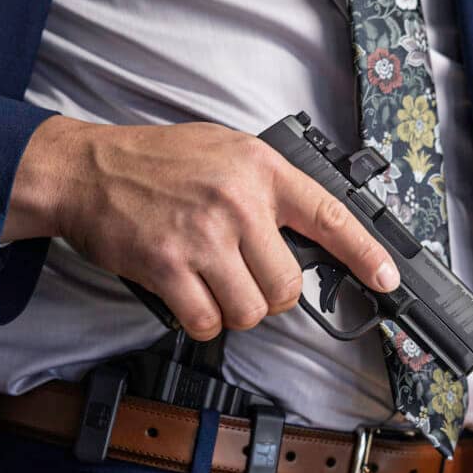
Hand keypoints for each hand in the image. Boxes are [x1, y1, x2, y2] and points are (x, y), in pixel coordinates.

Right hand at [4, 116, 398, 339]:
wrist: (85, 169)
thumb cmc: (158, 162)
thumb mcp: (227, 150)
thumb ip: (268, 186)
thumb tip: (307, 232)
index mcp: (262, 170)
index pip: (331, 216)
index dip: (366, 253)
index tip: (387, 278)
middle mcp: (239, 203)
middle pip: (287, 285)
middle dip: (272, 296)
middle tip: (248, 281)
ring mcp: (203, 237)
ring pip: (251, 310)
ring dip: (236, 311)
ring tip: (214, 286)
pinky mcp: (168, 267)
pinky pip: (207, 322)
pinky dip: (202, 322)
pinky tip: (189, 299)